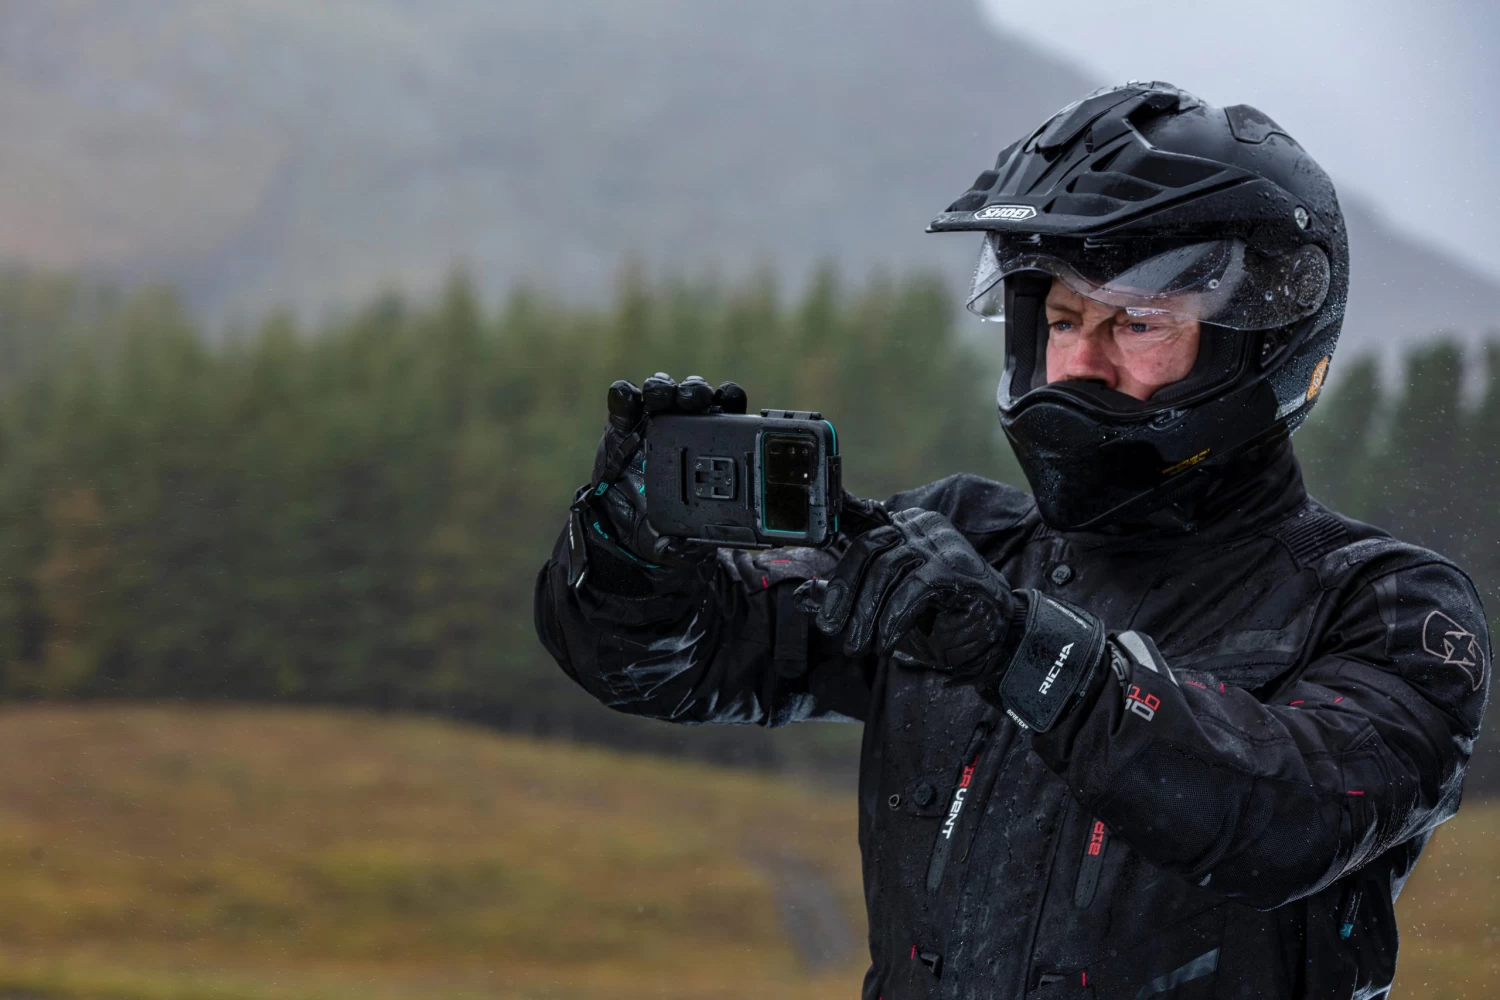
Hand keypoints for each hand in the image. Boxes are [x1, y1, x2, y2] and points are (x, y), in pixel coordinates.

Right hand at [583, 372, 746, 567]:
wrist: (621, 532)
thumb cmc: (661, 528)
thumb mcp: (680, 542)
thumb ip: (686, 546)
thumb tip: (691, 550)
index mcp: (708, 446)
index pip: (725, 411)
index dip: (729, 398)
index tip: (729, 397)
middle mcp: (682, 427)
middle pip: (693, 394)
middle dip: (695, 391)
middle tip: (695, 399)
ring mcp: (649, 423)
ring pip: (661, 390)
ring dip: (662, 388)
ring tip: (660, 396)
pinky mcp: (620, 425)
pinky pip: (622, 402)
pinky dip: (623, 396)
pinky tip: (626, 397)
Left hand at [810, 508, 1020, 674]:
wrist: (989, 643)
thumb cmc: (933, 623)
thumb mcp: (879, 612)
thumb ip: (845, 599)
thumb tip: (803, 594)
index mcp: (901, 530)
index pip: (861, 518)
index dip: (837, 514)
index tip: (812, 524)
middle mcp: (919, 528)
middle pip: (867, 547)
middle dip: (843, 591)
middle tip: (830, 628)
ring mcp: (940, 544)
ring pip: (887, 567)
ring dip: (866, 612)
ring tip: (858, 645)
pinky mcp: (955, 567)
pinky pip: (914, 587)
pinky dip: (895, 616)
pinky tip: (886, 641)